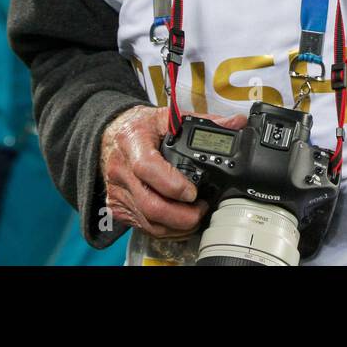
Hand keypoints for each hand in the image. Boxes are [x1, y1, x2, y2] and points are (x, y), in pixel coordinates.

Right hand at [100, 105, 247, 238]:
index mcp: (133, 141)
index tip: (193, 192)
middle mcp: (121, 169)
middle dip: (182, 216)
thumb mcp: (167, 117)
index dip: (172, 185)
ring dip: (177, 226)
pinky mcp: (117, 207)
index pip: (147, 168)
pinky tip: (180, 222)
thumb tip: (236, 123)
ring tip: (196, 216)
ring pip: (148, 222)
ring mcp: (118, 191)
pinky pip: (143, 227)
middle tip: (202, 209)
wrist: (111, 136)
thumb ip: (203, 121)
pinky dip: (165, 230)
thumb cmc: (139, 127)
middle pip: (150, 204)